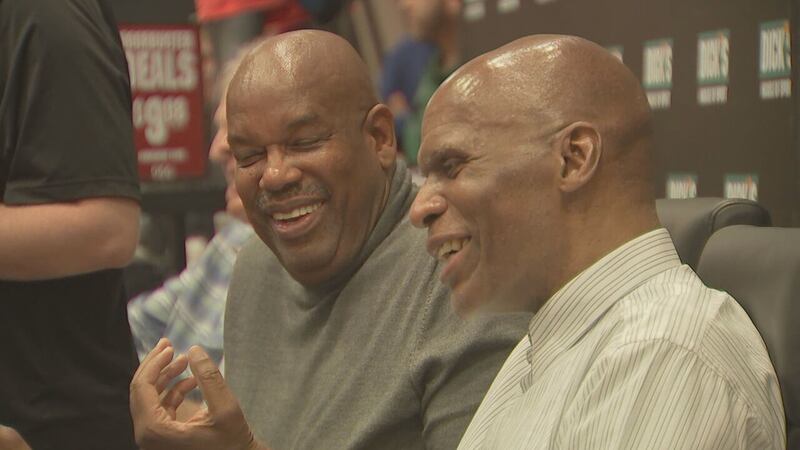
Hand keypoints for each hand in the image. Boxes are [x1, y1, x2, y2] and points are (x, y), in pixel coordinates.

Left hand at [129, 339, 267, 449]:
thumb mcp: (225, 407)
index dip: (154, 363)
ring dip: (165, 376)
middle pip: (141, 391)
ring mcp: (155, 438)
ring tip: (184, 360)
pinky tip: (192, 381)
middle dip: (156, 365)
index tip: (170, 345)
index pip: (142, 387)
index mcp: (155, 429)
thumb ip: (209, 377)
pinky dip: (172, 391)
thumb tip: (193, 350)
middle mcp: (148, 435)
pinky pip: (160, 408)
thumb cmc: (232, 443)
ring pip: (150, 398)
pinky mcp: (164, 438)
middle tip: (169, 344)